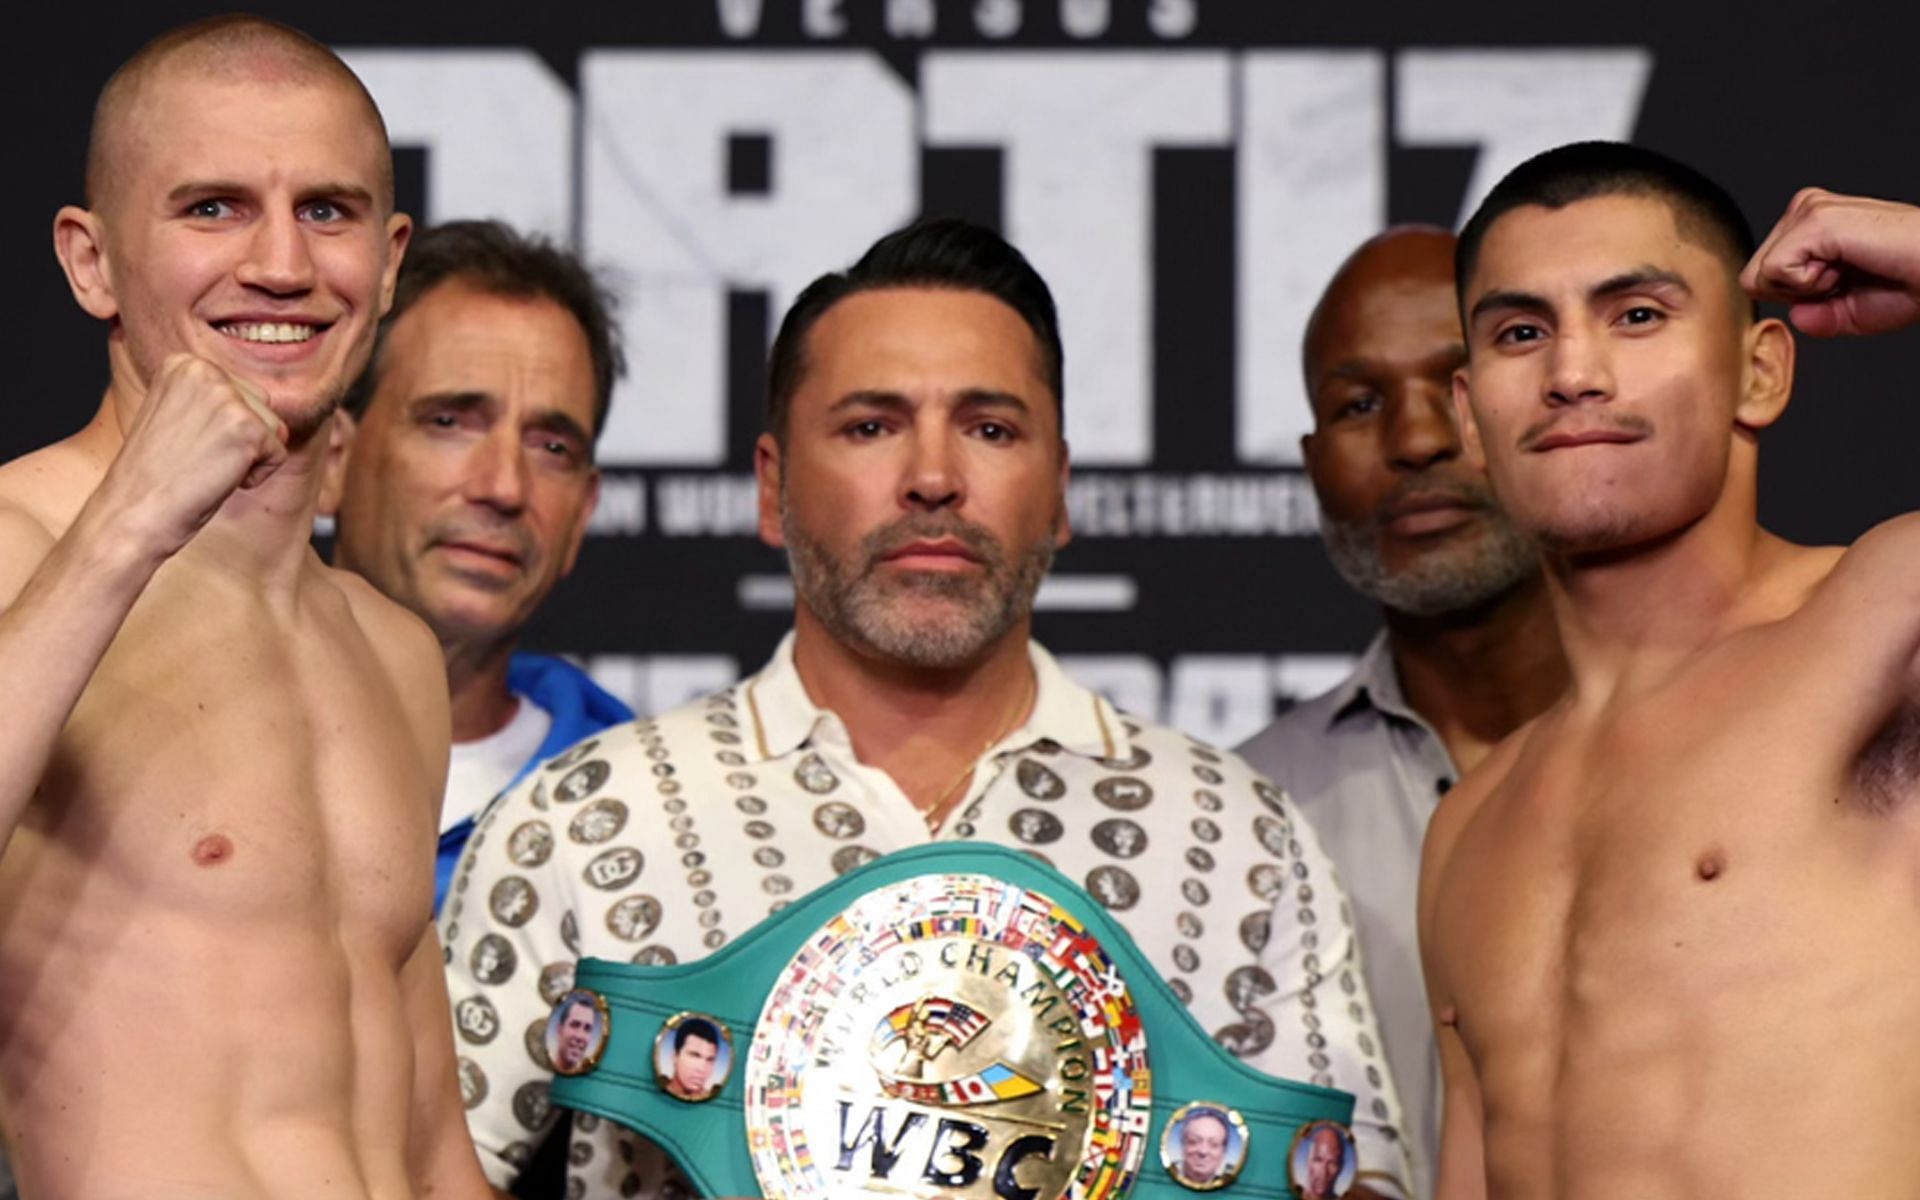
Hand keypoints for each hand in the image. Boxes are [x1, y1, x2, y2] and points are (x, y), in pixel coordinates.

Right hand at [96, 353, 289, 557]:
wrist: (131, 513)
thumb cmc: (153, 474)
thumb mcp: (176, 415)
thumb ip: (209, 397)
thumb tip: (257, 396)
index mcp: (183, 363)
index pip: (240, 391)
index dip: (222, 428)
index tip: (187, 443)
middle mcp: (204, 370)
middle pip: (262, 406)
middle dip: (241, 439)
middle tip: (197, 458)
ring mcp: (226, 397)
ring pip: (273, 429)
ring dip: (249, 457)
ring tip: (205, 466)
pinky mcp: (247, 427)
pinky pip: (278, 455)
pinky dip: (257, 477)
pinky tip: (217, 479)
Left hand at [1742, 188, 1919, 335]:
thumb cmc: (1909, 284)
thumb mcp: (1849, 311)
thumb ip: (1812, 315)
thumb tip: (1792, 315)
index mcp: (1808, 224)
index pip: (1761, 276)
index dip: (1799, 298)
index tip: (1844, 285)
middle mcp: (1805, 208)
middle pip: (1754, 277)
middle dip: (1797, 295)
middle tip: (1848, 278)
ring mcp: (1809, 209)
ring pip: (1759, 275)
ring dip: (1806, 289)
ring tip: (1851, 269)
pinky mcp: (1815, 219)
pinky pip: (1776, 272)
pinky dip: (1810, 285)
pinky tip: (1847, 266)